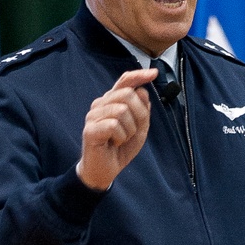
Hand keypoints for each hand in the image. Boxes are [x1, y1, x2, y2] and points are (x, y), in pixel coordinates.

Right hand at [76, 68, 156, 189]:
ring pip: (122, 110)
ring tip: (121, 139)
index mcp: (112, 101)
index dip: (139, 75)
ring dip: (129, 129)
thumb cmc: (120, 148)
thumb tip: (143, 91)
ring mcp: (93, 115)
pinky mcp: (90, 129)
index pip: (125, 81)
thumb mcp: (139, 129)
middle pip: (128, 94)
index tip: (154, 73)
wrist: (105, 170)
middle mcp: (101, 103)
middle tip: (132, 132)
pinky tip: (114, 143)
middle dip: (139, 114)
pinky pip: (114, 125)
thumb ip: (143, 111)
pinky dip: (120, 137)